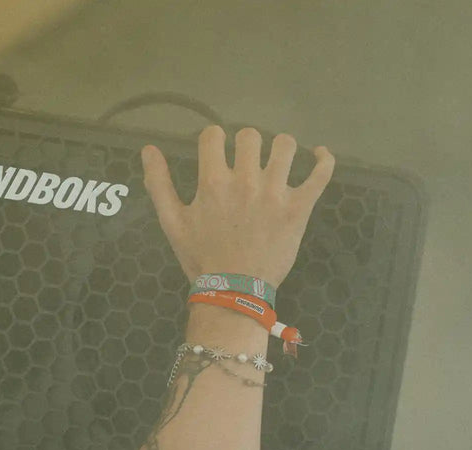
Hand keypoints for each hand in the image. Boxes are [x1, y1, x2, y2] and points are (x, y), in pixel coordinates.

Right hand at [141, 125, 335, 288]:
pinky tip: (319, 155)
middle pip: (250, 136)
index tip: (217, 155)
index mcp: (214, 182)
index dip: (213, 141)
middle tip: (245, 166)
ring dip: (280, 149)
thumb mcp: (172, 224)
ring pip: (285, 145)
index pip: (214, 135)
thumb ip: (159, 185)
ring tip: (276, 163)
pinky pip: (321, 173)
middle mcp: (246, 180)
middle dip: (245, 146)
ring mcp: (276, 192)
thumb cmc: (201, 259)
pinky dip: (323, 160)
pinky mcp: (299, 207)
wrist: (233, 292)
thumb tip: (148, 148)